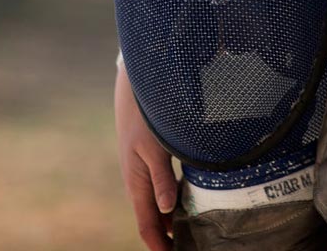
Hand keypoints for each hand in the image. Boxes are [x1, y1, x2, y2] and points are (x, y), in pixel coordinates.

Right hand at [114, 62, 177, 250]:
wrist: (135, 90)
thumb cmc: (145, 117)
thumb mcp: (155, 148)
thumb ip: (162, 178)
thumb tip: (168, 210)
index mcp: (137, 183)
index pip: (147, 224)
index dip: (159, 245)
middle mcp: (139, 182)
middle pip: (153, 218)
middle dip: (167, 237)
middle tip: (190, 247)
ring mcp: (144, 172)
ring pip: (158, 204)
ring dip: (171, 220)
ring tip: (191, 233)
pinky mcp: (152, 161)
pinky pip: (162, 189)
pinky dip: (174, 201)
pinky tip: (189, 202)